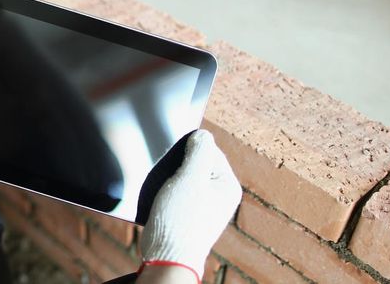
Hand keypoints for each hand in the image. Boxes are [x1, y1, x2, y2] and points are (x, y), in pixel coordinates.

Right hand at [139, 129, 241, 280]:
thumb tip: (202, 134)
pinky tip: (162, 203)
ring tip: (166, 195)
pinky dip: (166, 194)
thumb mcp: (189, 178)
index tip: (176, 165)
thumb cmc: (180, 221)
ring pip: (182, 178)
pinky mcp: (187, 214)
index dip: (189, 152)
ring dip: (170, 181)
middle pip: (195, 164)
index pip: (209, 150)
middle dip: (178, 168)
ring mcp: (204, 206)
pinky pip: (176, 193)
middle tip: (170, 182)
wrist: (166, 255)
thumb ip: (198, 151)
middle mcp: (219, 195)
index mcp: (228, 185)